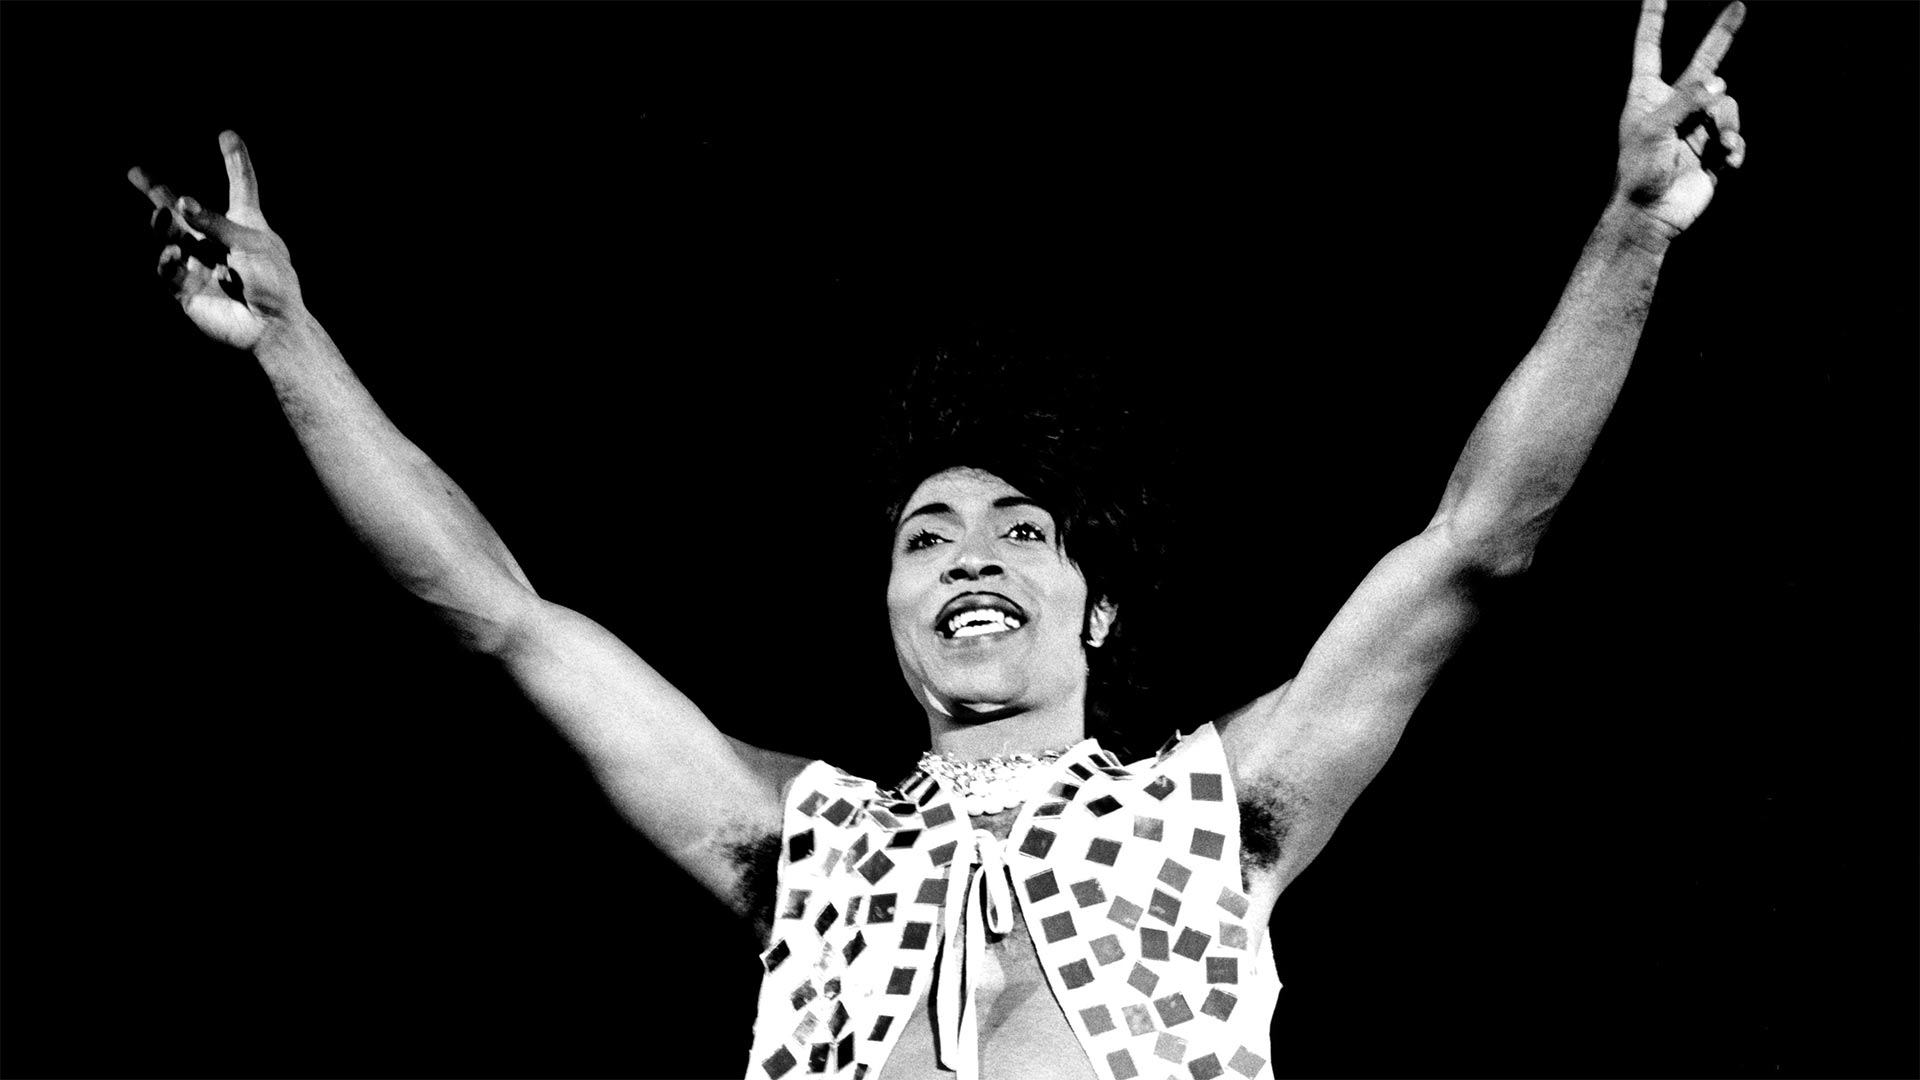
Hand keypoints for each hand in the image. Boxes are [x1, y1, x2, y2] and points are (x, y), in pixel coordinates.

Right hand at [129, 131, 303, 350]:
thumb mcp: (251, 244)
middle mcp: (220, 242)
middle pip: (185, 212)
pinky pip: (168, 269)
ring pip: (172, 237)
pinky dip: (169, 260)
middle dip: (160, 194)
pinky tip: (176, 255)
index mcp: (247, 225)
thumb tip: (181, 204)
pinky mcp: (187, 289)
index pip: (241, 186)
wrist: (271, 327)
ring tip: (164, 214)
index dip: (235, 161)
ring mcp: (201, 265)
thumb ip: (216, 223)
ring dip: (165, 224)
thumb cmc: (273, 283)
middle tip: (136, 173)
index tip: (228, 134)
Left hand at [1616, 0, 1745, 237]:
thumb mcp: (1654, 129)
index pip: (1650, 48)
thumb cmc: (1640, 172)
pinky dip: (1735, 146)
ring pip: (1727, 104)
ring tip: (1719, 146)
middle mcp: (1674, 105)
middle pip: (1703, 62)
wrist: (1651, 215)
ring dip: (1728, 124)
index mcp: (1647, 95)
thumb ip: (1686, 99)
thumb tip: (1719, 82)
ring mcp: (1695, 126)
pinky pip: (1735, 134)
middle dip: (1721, 36)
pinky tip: (1727, 161)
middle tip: (1740, 5)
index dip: (1654, 21)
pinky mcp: (1712, 149)